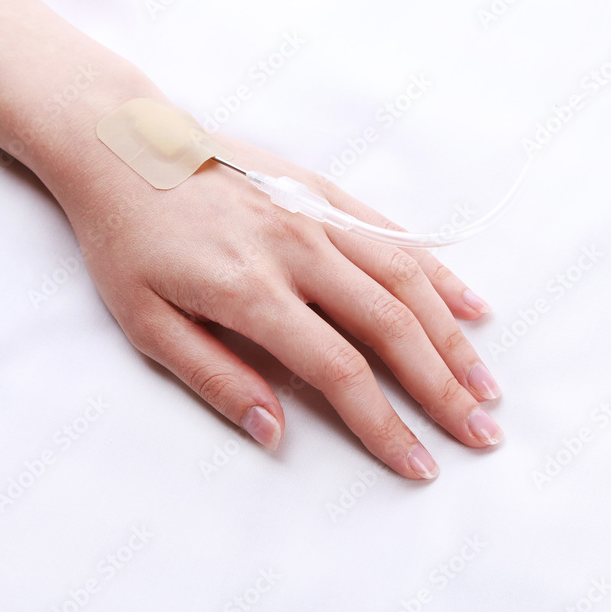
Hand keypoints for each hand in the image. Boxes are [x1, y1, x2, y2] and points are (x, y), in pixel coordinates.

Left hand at [58, 133, 503, 479]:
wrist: (124, 148)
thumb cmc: (129, 242)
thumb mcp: (146, 322)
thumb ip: (214, 378)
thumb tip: (274, 432)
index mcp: (252, 292)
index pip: (339, 370)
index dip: (384, 424)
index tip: (420, 463)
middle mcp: (297, 250)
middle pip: (391, 327)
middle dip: (443, 387)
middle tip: (483, 432)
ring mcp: (315, 215)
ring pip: (405, 280)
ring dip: (453, 336)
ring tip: (486, 383)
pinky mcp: (322, 191)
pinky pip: (392, 233)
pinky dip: (437, 271)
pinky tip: (469, 303)